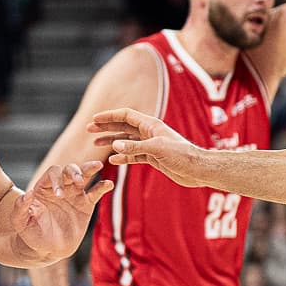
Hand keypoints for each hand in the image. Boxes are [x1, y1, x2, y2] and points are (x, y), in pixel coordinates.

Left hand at [16, 160, 111, 260]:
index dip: (57, 180)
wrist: (48, 249)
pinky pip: (96, 192)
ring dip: (89, 169)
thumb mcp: (20, 222)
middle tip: (79, 181)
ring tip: (97, 166)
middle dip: (74, 171)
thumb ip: (20, 208)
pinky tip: (109, 184)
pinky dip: (103, 186)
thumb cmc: (31, 234)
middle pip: (69, 169)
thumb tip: (27, 193)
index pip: (52, 173)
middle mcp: (60, 187)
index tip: (60, 195)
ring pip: (83, 175)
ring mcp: (74, 194)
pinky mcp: (86, 204)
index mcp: (43, 187)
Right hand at [88, 108, 207, 186]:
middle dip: (106, 127)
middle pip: (123, 127)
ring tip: (96, 144)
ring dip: (111, 142)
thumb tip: (114, 146)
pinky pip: (133, 155)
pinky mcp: (153, 158)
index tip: (94, 118)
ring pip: (126, 142)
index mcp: (150, 124)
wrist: (196, 170)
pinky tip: (112, 160)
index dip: (109, 116)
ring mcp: (150, 145)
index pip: (125, 115)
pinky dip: (122, 157)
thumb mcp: (156, 149)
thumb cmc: (181, 155)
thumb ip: (134, 148)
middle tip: (89, 129)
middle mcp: (149, 132)